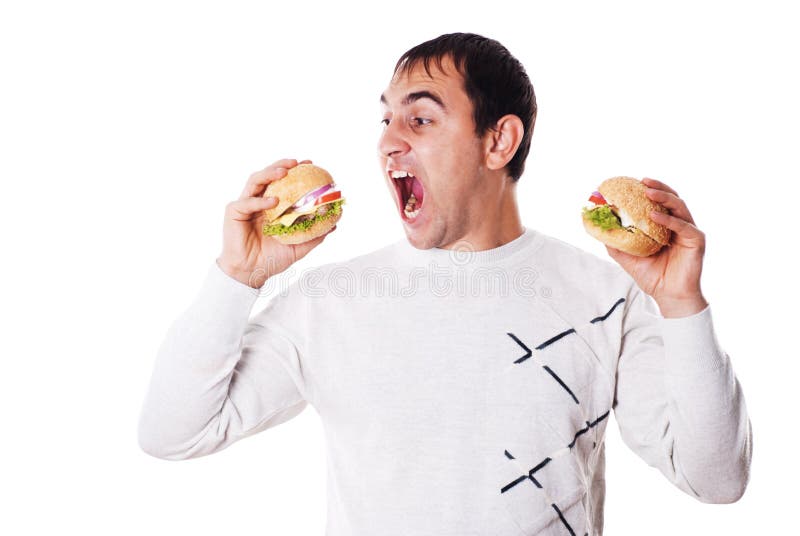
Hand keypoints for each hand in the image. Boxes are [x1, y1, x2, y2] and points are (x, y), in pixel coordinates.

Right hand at [217, 158, 336, 287]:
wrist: (252, 273)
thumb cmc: (272, 260)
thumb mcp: (298, 247)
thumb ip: (314, 235)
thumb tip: (335, 224)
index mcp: (272, 206)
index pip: (283, 182)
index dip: (295, 171)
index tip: (310, 164)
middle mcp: (258, 201)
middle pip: (268, 175)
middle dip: (281, 165)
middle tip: (297, 163)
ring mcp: (245, 205)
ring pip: (255, 180)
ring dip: (269, 174)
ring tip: (284, 172)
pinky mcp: (234, 212)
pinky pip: (247, 202)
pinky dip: (260, 200)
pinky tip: (274, 201)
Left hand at [605, 177, 708, 317]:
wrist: (669, 296)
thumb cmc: (653, 277)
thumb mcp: (628, 258)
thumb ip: (617, 243)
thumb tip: (598, 230)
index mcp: (666, 227)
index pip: (659, 203)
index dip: (649, 190)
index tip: (633, 182)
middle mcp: (679, 225)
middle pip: (672, 199)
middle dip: (658, 187)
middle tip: (643, 181)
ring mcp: (689, 232)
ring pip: (679, 206)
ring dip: (663, 197)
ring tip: (648, 192)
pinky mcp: (696, 240)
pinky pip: (683, 225)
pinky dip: (669, 219)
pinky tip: (654, 215)